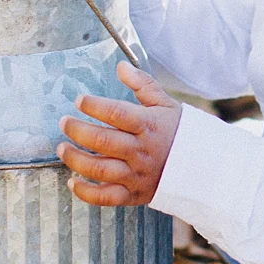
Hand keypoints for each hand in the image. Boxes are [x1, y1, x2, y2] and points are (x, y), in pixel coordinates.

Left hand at [57, 60, 179, 205]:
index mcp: (148, 125)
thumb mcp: (165, 103)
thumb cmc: (178, 132)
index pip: (117, 113)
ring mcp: (136, 175)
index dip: (94, 105)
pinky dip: (86, 193)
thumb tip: (120, 66)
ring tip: (62, 148)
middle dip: (77, 130)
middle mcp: (141, 151)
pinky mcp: (133, 195)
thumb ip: (143, 84)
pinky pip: (106, 197)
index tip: (79, 100)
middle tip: (64, 122)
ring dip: (75, 159)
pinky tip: (73, 182)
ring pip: (99, 169)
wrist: (201, 167)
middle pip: (102, 141)